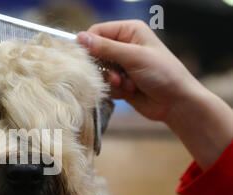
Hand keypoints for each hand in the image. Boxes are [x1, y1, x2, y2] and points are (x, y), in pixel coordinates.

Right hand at [77, 20, 199, 121]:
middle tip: (116, 76)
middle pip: (95, 53)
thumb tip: (80, 38)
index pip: (97, 32)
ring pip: (99, 71)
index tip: (85, 58)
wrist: (176, 103)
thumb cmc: (163, 74)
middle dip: (103, 67)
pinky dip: (115, 90)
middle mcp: (124, 45)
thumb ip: (105, 48)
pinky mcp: (120, 82)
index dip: (89, 45)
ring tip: (128, 85)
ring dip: (111, 80)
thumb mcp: (134, 57)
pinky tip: (130, 91)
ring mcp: (121, 65)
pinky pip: (104, 85)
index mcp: (129, 31)